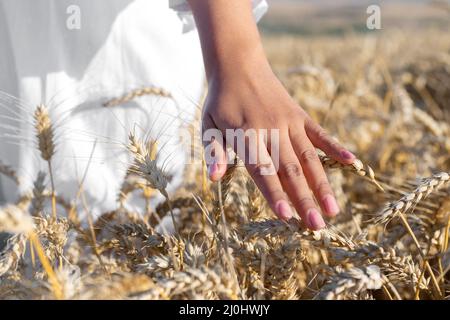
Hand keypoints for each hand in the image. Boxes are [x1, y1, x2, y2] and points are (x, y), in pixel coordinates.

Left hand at [188, 0, 355, 229]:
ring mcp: (289, 122)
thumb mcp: (208, 124)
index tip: (287, 217)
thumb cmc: (220, 99)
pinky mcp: (299, 115)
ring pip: (308, 157)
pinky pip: (320, 133)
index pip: (262, 170)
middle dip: (304, 199)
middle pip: (290, 170)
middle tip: (316, 226)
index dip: (275, 194)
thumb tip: (214, 178)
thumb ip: (213, 151)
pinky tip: (352, 162)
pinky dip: (335, 147)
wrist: (238, 63)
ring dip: (322, 184)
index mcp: (246, 135)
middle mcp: (271, 130)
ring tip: (333, 209)